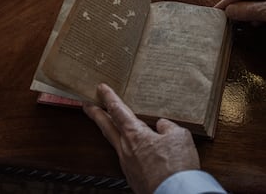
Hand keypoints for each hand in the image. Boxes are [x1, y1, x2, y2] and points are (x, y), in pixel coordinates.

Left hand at [83, 84, 199, 193]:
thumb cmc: (177, 165)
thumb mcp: (179, 136)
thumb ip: (168, 127)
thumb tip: (162, 125)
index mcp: (135, 135)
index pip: (117, 110)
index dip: (109, 97)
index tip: (100, 88)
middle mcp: (126, 149)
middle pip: (106, 127)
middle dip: (95, 114)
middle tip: (86, 105)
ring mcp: (127, 164)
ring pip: (115, 143)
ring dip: (110, 131)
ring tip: (110, 125)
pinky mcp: (133, 177)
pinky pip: (128, 157)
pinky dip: (128, 148)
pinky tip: (138, 149)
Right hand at [215, 0, 265, 39]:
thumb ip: (250, 11)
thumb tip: (229, 11)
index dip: (226, 1)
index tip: (215, 12)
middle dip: (236, 8)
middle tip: (224, 21)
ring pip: (257, 3)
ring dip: (247, 13)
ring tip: (238, 25)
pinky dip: (259, 17)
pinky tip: (257, 25)